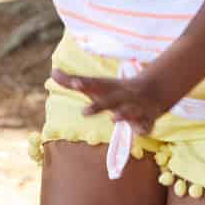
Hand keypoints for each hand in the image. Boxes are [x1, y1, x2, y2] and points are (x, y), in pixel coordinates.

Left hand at [51, 65, 192, 137]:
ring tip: (113, 118)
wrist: (152, 90)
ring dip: (123, 115)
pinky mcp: (146, 120)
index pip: (95, 84)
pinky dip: (143, 128)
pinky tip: (139, 132)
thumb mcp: (96, 85)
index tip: (73, 83)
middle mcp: (121, 96)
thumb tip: (52, 72)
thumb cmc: (115, 90)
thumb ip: (74, 81)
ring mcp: (135, 107)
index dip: (84, 84)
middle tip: (83, 113)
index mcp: (108, 88)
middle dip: (98, 106)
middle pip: (110, 101)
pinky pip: (146, 125)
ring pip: (130, 111)